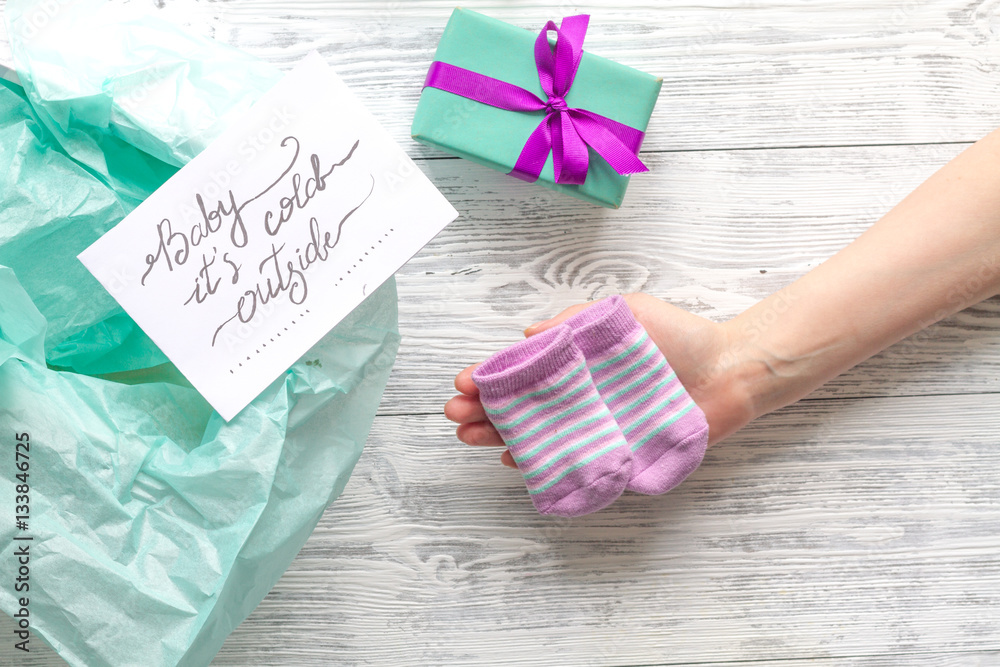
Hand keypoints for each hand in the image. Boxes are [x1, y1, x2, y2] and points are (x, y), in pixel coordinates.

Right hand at [444, 293, 756, 467]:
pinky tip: (514, 457)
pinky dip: (539, 460)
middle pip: (521, 403)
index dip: (491, 375)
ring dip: (499, 433)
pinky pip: (569, 459)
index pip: (524, 369)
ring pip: (537, 432)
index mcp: (579, 359)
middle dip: (484, 408)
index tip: (465, 382)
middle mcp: (581, 393)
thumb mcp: (624, 313)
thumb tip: (528, 332)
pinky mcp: (614, 450)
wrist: (729, 372)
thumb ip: (577, 320)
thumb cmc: (680, 338)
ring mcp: (594, 423)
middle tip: (455, 414)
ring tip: (470, 435)